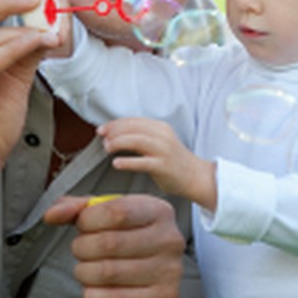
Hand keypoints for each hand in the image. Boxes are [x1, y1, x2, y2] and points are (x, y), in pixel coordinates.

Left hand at [44, 195, 185, 297]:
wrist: (149, 287)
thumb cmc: (126, 244)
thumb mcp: (106, 217)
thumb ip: (77, 208)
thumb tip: (53, 214)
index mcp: (158, 210)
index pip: (117, 211)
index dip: (88, 220)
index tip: (82, 226)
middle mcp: (169, 238)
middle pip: (109, 242)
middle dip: (82, 248)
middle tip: (81, 251)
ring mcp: (170, 271)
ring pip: (108, 272)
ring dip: (85, 273)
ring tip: (87, 270)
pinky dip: (93, 296)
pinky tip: (93, 291)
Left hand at [98, 118, 216, 209]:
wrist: (195, 176)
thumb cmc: (173, 161)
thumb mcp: (159, 142)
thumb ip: (141, 137)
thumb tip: (115, 135)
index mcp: (160, 127)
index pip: (133, 120)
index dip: (115, 123)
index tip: (102, 129)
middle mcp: (162, 136)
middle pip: (133, 128)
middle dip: (114, 131)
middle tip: (103, 139)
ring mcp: (164, 151)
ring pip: (137, 141)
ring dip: (119, 143)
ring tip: (107, 148)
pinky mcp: (163, 166)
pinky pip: (143, 162)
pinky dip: (128, 162)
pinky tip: (116, 164)